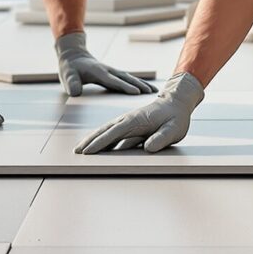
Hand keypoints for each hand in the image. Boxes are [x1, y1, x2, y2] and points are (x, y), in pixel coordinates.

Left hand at [55, 31, 157, 95]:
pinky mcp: (114, 74)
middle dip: (139, 85)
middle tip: (152, 93)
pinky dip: (139, 83)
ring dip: (142, 83)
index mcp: (98, 72)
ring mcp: (112, 71)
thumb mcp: (67, 76)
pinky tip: (147, 89)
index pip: (113, 81)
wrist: (74, 56)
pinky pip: (128, 78)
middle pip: (126, 78)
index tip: (136, 92)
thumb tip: (75, 93)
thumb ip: (71, 84)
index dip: (124, 86)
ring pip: (130, 77)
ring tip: (155, 91)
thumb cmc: (70, 69)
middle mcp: (108, 71)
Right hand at [73, 72, 204, 153]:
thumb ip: (161, 138)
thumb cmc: (176, 117)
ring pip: (106, 131)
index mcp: (135, 121)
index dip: (100, 143)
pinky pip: (112, 132)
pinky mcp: (129, 125)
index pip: (114, 133)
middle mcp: (127, 120)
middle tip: (76, 152)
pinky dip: (102, 138)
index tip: (88, 151)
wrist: (176, 102)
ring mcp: (127, 121)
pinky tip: (97, 146)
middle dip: (90, 141)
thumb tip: (147, 148)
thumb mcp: (174, 130)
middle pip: (104, 131)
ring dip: (93, 139)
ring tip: (81, 149)